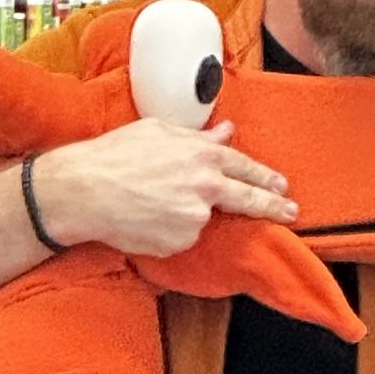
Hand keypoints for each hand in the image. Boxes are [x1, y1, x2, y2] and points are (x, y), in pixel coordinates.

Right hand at [31, 119, 298, 257]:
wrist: (84, 190)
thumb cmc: (114, 155)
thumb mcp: (158, 131)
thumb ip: (198, 135)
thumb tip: (227, 131)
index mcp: (202, 156)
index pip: (246, 169)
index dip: (267, 180)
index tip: (282, 187)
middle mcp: (205, 188)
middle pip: (249, 200)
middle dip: (273, 207)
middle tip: (291, 212)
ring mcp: (194, 219)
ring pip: (204, 219)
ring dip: (188, 213)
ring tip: (152, 200)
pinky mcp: (180, 242)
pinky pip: (183, 237)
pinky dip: (171, 229)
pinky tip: (146, 216)